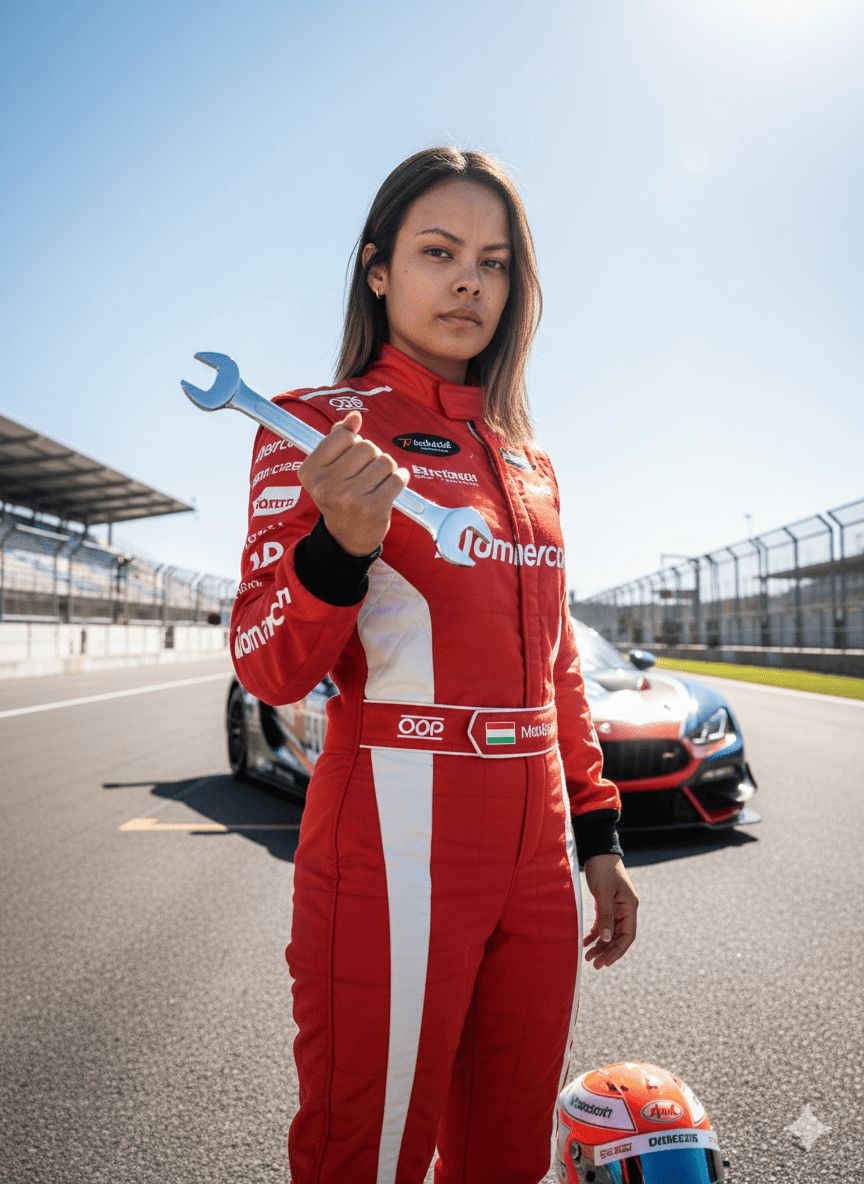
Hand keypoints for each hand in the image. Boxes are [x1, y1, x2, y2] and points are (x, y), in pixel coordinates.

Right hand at [298, 410, 409, 555]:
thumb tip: (354, 416)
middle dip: (372, 456)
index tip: (351, 459)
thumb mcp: (330, 468)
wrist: (347, 536)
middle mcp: (326, 485)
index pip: (343, 436)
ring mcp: (350, 497)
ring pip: (385, 460)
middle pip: (366, 446)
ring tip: (377, 482)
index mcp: (310, 471)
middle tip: (366, 474)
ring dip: (386, 468)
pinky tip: (392, 486)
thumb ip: (338, 439)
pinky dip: (400, 478)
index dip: (353, 443)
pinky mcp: (374, 507)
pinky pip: (398, 478)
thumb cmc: (340, 496)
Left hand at [582, 854, 638, 969]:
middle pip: (618, 937)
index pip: (627, 936)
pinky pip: (603, 923)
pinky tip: (586, 942)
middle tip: (595, 965)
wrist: (598, 850)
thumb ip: (606, 916)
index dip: (617, 952)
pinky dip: (595, 933)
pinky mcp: (606, 903)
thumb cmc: (603, 869)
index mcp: (630, 907)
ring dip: (601, 945)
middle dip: (607, 951)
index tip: (605, 963)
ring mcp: (616, 907)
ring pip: (610, 932)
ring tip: (589, 956)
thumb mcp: (603, 893)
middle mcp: (625, 909)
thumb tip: (606, 939)